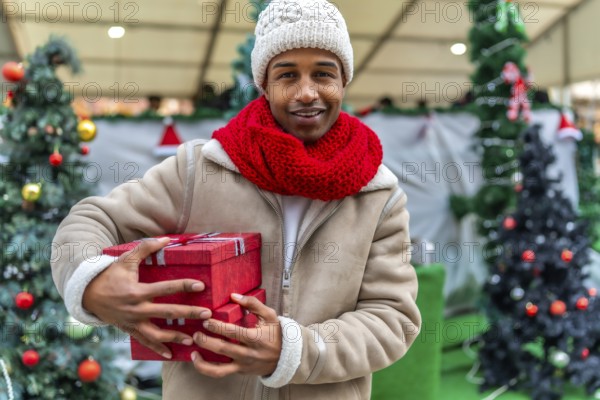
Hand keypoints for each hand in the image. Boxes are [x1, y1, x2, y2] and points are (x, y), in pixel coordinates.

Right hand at [82, 237, 211, 358]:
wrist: (87, 295)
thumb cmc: (109, 275)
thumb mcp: (125, 259)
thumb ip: (146, 248)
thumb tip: (166, 238)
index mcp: (137, 291)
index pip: (166, 288)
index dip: (184, 286)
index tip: (201, 286)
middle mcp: (136, 309)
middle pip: (167, 313)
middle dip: (188, 313)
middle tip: (207, 314)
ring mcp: (133, 322)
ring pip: (157, 334)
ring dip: (175, 337)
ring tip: (192, 339)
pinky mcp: (129, 330)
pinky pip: (144, 342)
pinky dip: (157, 349)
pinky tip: (170, 354)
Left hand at [191, 293, 281, 377]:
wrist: (285, 357)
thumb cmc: (275, 333)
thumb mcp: (269, 315)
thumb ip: (253, 303)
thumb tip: (233, 295)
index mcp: (256, 338)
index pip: (233, 332)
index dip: (217, 326)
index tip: (206, 320)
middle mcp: (248, 354)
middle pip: (223, 349)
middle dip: (206, 340)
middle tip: (196, 331)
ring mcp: (242, 365)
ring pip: (218, 368)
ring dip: (203, 360)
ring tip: (193, 347)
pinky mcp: (238, 372)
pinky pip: (219, 373)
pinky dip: (205, 369)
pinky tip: (196, 359)